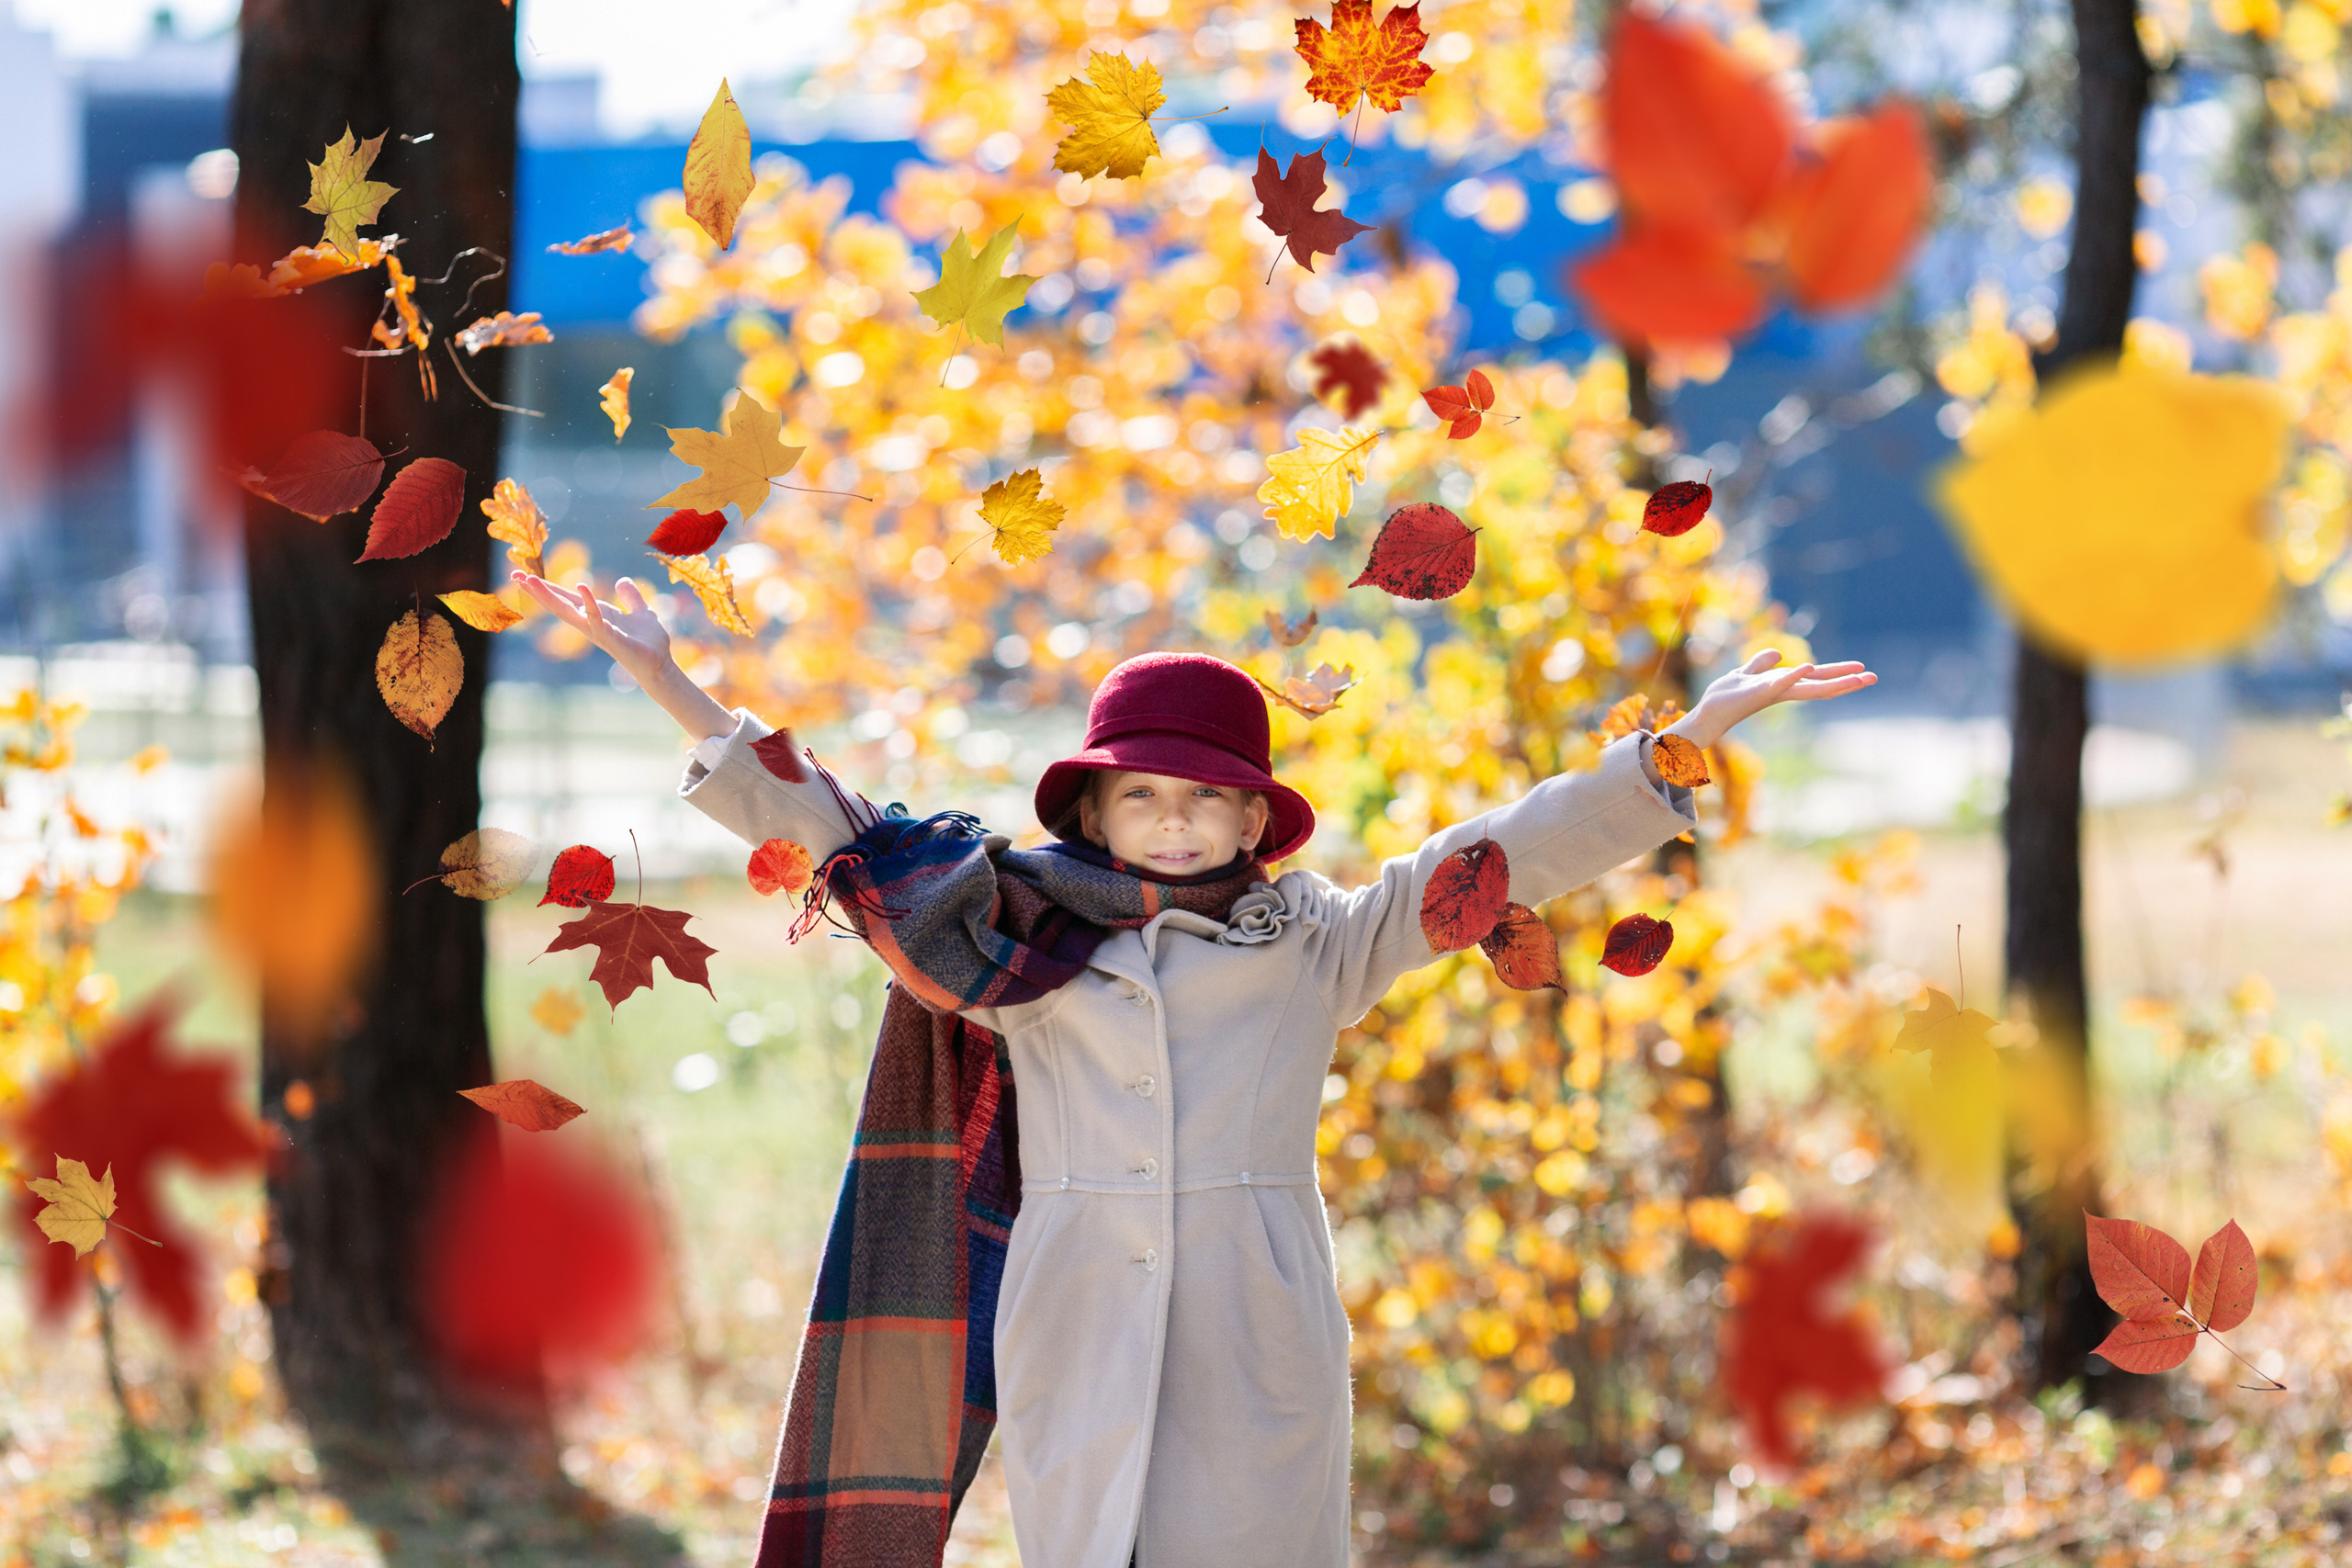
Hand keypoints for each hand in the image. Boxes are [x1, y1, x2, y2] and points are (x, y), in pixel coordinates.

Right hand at [513, 569, 736, 742]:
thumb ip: (632, 597)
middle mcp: (591, 623)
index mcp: (596, 614)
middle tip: (515, 576)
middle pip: (558, 604)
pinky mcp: (612, 638)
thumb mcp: (641, 611)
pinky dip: (590, 605)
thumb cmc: (648, 642)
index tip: (524, 576)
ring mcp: (599, 631)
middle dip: (537, 591)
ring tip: (531, 580)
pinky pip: (598, 620)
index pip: (566, 598)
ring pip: (568, 612)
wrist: (661, 665)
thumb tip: (622, 580)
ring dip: (549, 596)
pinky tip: (581, 588)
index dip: (547, 587)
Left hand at [1666, 648, 1876, 750]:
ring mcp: (1773, 693)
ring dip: (1834, 681)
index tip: (1862, 669)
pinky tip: (1809, 667)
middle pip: (1821, 685)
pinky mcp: (1758, 693)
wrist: (1707, 712)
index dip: (1838, 674)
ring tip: (1858, 676)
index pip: (1817, 679)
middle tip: (1874, 677)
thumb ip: (1761, 663)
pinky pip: (1779, 682)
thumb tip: (1778, 652)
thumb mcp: (1747, 672)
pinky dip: (1793, 675)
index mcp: (1783, 685)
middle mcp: (1783, 691)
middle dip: (1847, 681)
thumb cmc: (1726, 696)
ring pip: (1808, 687)